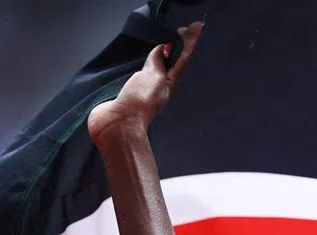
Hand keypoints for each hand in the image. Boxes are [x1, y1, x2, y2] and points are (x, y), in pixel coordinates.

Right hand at [88, 22, 202, 143]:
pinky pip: (143, 73)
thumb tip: (162, 50)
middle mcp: (160, 86)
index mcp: (169, 83)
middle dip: (179, 46)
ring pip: (159, 67)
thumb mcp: (153, 78)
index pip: (182, 57)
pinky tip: (147, 61)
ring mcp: (145, 89)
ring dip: (164, 54)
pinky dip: (149, 63)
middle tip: (185, 30)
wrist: (118, 125)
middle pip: (173, 61)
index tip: (198, 27)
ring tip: (168, 43)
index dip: (190, 42)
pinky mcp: (131, 92)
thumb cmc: (138, 103)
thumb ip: (158, 62)